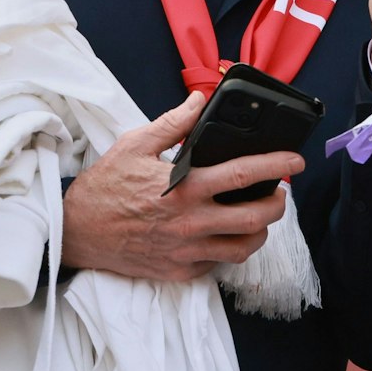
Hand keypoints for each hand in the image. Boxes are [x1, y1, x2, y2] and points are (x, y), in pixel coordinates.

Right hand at [61, 92, 307, 280]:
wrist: (75, 232)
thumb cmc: (104, 186)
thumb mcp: (135, 144)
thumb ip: (173, 123)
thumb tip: (199, 99)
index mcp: (184, 187)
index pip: (245, 175)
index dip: (278, 166)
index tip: (296, 160)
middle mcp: (191, 222)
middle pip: (256, 218)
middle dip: (278, 204)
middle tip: (280, 192)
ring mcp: (186, 251)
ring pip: (243, 248)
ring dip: (260, 232)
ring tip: (259, 216)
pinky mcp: (178, 271)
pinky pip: (216, 265)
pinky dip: (228, 250)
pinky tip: (225, 235)